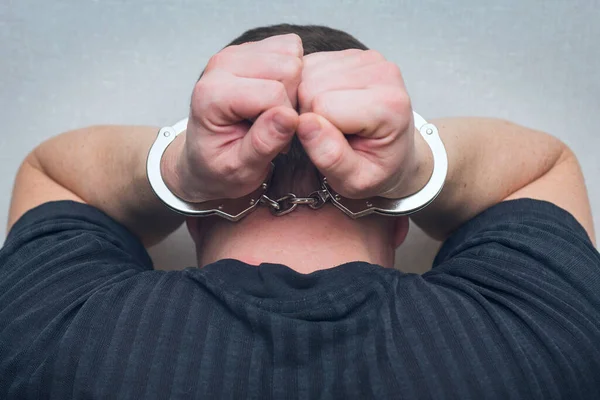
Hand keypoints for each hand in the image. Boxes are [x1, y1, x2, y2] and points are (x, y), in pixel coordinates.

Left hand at [163, 34, 302, 201]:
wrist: (204, 157)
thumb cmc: (219, 167)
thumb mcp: (240, 170)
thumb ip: (263, 144)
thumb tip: (289, 116)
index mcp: (212, 94)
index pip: (274, 93)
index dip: (286, 120)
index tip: (274, 142)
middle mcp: (221, 64)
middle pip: (288, 66)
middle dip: (292, 99)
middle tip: (275, 126)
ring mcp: (236, 52)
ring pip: (292, 52)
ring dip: (293, 86)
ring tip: (274, 113)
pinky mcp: (250, 48)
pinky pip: (290, 47)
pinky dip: (292, 74)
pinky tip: (275, 97)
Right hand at [296, 49, 419, 198]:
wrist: (396, 153)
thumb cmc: (376, 168)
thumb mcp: (355, 181)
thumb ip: (331, 157)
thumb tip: (305, 124)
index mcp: (389, 105)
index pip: (321, 105)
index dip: (314, 131)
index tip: (332, 145)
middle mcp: (382, 72)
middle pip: (311, 84)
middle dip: (309, 114)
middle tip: (330, 135)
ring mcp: (368, 58)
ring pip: (307, 72)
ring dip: (308, 101)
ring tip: (331, 122)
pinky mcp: (353, 54)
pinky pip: (310, 66)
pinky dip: (311, 88)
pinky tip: (329, 106)